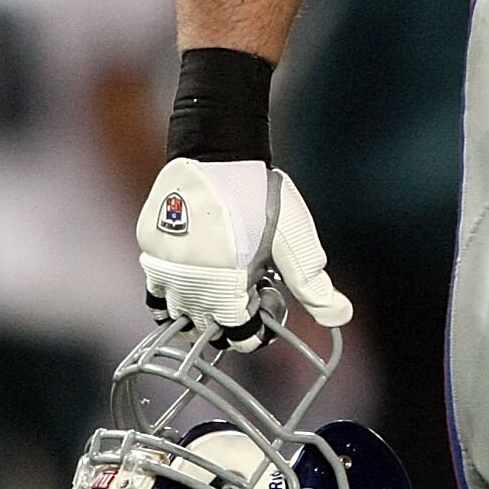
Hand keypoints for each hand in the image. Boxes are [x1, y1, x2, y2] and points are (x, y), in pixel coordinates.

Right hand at [138, 156, 350, 348]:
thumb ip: (312, 285)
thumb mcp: (294, 242)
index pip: (239, 336)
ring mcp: (163, 267)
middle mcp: (188, 283)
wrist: (217, 152)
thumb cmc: (260, 195)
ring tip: (218, 289)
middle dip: (228, 321)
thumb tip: (340, 317)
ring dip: (197, 311)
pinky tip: (198, 270)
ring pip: (173, 312)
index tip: (266, 302)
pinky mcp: (148, 249)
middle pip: (205, 329)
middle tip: (246, 292)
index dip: (258, 328)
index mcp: (227, 286)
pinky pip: (155, 285)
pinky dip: (173, 288)